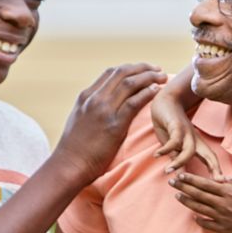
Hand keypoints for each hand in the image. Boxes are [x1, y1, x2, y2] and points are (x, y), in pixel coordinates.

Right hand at [53, 63, 167, 180]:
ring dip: (149, 77)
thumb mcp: (79, 120)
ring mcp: (104, 110)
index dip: (130, 68)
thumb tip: (103, 106)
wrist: (69, 164)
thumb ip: (91, 108)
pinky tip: (157, 90)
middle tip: (157, 68)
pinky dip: (147, 93)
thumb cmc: (75, 148)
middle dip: (142, 68)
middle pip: (122, 73)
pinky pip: (134, 102)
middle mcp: (94, 99)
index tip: (143, 69)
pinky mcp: (114, 125)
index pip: (110, 72)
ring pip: (129, 83)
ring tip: (162, 76)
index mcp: (86, 96)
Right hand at [151, 92, 221, 177]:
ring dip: (179, 162)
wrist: (165, 100)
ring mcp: (186, 132)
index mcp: (197, 145)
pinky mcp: (176, 125)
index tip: (223, 185)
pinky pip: (173, 140)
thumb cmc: (170, 125)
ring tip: (168, 171)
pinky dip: (165, 148)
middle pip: (210, 155)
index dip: (217, 172)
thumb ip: (176, 157)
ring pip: (189, 150)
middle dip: (215, 169)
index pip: (211, 160)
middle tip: (218, 182)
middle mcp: (195, 139)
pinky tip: (157, 155)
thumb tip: (178, 174)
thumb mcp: (173, 144)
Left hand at [169, 173, 231, 232]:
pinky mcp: (223, 229)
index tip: (181, 175)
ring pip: (198, 208)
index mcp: (229, 192)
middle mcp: (222, 204)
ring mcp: (221, 217)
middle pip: (197, 194)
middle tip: (172, 182)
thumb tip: (225, 179)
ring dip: (186, 202)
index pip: (205, 183)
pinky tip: (193, 217)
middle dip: (183, 187)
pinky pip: (206, 224)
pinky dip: (199, 220)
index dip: (191, 179)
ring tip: (177, 196)